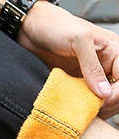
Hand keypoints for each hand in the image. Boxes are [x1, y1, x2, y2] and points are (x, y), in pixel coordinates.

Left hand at [17, 0, 118, 118]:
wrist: (29, 27)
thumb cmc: (55, 25)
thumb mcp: (78, 40)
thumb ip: (92, 66)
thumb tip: (104, 92)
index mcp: (114, 50)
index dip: (117, 93)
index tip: (102, 102)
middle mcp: (106, 63)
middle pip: (118, 90)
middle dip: (110, 103)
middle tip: (92, 111)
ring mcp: (92, 73)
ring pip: (104, 97)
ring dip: (97, 107)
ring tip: (84, 112)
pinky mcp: (76, 81)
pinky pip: (86, 98)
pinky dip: (83, 106)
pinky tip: (76, 110)